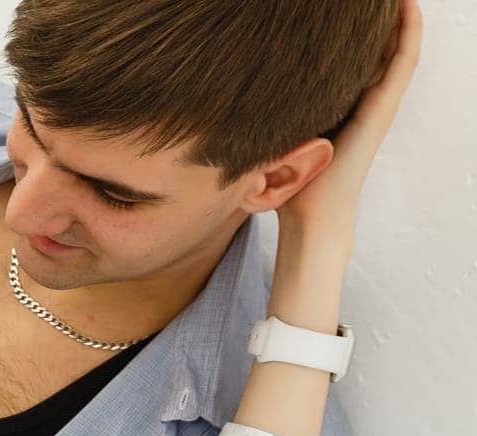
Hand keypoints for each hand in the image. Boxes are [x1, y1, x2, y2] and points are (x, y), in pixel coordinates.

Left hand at [280, 0, 422, 236]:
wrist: (309, 214)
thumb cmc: (287, 183)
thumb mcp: (274, 137)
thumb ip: (265, 116)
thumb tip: (227, 98)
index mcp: (339, 105)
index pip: (348, 58)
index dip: (346, 32)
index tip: (330, 8)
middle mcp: (362, 100)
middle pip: (375, 46)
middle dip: (373, 18)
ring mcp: (376, 103)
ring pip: (395, 47)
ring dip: (396, 16)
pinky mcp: (382, 108)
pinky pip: (403, 61)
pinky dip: (408, 31)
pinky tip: (407, 5)